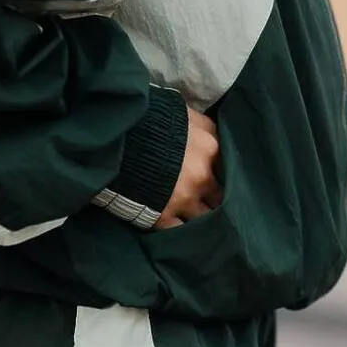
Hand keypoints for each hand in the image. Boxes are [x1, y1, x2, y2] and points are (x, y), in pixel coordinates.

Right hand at [154, 108, 221, 228]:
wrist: (116, 134)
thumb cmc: (151, 120)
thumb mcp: (184, 115)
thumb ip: (203, 129)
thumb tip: (213, 138)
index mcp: (211, 148)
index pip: (230, 169)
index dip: (224, 176)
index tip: (219, 180)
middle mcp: (202, 176)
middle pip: (221, 197)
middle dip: (217, 201)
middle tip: (212, 204)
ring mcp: (184, 198)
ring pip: (204, 218)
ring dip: (201, 219)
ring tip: (199, 222)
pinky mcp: (163, 216)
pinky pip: (179, 231)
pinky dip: (180, 231)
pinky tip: (180, 231)